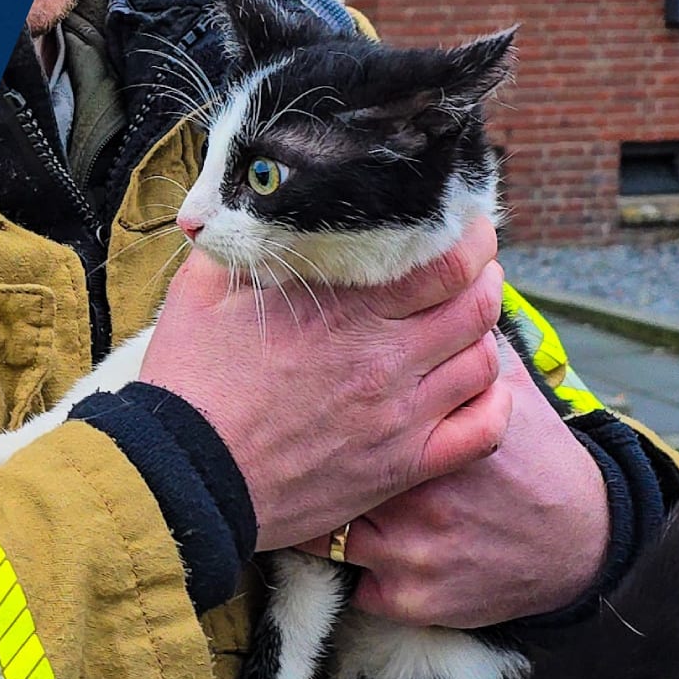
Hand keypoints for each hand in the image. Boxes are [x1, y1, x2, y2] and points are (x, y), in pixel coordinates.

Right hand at [140, 217, 511, 551]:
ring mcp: (401, 415)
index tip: (466, 231)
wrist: (184, 476)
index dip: (471, 239)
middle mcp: (387, 358)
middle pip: (478, 305)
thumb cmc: (191, 382)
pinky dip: (494, 406)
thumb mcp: (205, 289)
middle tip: (473, 273)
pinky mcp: (404, 464)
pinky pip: (483, 431)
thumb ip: (250, 239)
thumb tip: (267, 201)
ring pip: (484, 362)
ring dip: (484, 338)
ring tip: (467, 328)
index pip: (449, 261)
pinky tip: (479, 390)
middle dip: (485, 279)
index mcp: (349, 309)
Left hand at [321, 337, 611, 626]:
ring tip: (330, 507)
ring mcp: (413, 554)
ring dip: (325, 525)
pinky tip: (375, 553)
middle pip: (330, 481)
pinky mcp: (415, 601)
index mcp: (435, 439)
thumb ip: (467, 346)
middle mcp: (420, 498)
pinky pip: (356, 587)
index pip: (348, 422)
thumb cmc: (538, 460)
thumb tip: (434, 288)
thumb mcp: (512, 392)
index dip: (323, 418)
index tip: (309, 411)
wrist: (580, 543)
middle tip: (306, 461)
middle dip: (316, 472)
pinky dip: (360, 573)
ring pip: (327, 539)